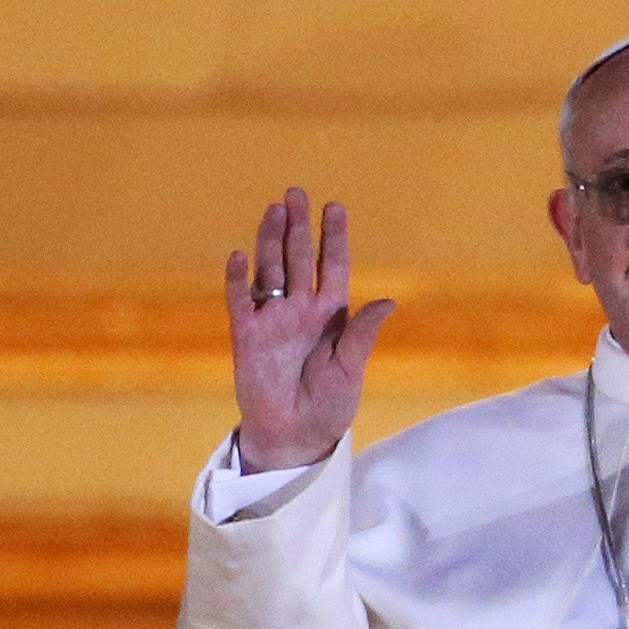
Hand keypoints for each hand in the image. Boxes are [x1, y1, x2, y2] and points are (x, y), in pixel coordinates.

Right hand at [225, 189, 395, 471]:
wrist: (295, 436)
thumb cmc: (330, 405)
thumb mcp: (352, 368)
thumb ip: (363, 333)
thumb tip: (389, 301)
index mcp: (331, 315)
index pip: (333, 266)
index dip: (333, 238)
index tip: (334, 207)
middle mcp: (301, 310)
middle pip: (299, 259)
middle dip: (298, 226)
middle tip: (295, 192)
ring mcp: (272, 320)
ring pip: (270, 270)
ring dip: (271, 241)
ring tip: (273, 210)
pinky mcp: (247, 336)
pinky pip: (241, 302)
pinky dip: (239, 279)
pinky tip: (239, 255)